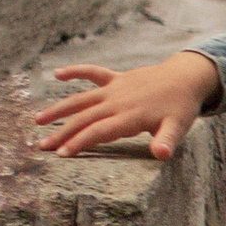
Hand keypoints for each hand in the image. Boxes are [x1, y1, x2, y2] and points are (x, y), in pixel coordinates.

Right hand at [31, 50, 221, 159]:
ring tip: (37, 120)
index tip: (61, 154)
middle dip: (61, 132)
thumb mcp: (178, 127)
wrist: (187, 77)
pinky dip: (75, 71)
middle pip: (84, 118)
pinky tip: (56, 73)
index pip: (98, 131)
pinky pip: (92, 72)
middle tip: (41, 146)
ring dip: (59, 108)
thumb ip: (166, 141)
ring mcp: (115, 88)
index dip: (79, 142)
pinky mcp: (116, 78)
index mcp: (129, 116)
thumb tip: (160, 154)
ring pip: (81, 98)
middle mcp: (117, 101)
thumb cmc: (181, 107)